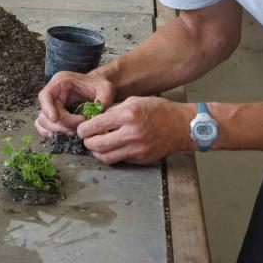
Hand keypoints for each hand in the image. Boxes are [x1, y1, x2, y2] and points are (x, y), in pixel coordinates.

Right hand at [35, 71, 115, 137]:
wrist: (98, 89)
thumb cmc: (100, 86)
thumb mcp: (106, 88)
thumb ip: (104, 99)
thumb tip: (97, 115)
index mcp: (61, 82)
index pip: (45, 95)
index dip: (47, 108)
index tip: (56, 119)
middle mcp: (53, 93)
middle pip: (44, 113)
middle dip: (61, 124)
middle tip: (79, 127)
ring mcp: (51, 105)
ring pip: (43, 122)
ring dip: (58, 130)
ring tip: (76, 131)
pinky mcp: (52, 115)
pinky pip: (44, 126)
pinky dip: (51, 133)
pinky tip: (65, 134)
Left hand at [77, 96, 193, 164]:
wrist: (182, 125)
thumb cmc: (158, 110)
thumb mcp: (134, 101)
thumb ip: (113, 110)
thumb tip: (94, 118)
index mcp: (128, 115)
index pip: (95, 125)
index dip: (83, 129)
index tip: (81, 129)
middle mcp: (131, 133)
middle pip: (97, 145)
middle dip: (87, 142)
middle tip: (86, 139)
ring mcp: (137, 148)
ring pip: (106, 157)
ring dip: (96, 152)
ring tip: (97, 145)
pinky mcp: (142, 159)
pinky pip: (120, 160)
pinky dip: (112, 155)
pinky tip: (112, 148)